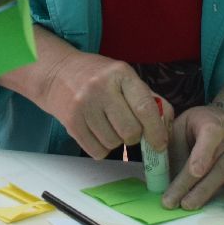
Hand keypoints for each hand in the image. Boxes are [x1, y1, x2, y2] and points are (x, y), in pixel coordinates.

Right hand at [36, 48, 168, 158]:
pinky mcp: (71, 122)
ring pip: (113, 144)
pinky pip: (97, 151)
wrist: (57, 73)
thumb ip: (149, 99)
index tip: (160, 144)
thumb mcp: (124, 77)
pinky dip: (102, 148)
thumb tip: (166, 128)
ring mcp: (84, 105)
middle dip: (135, 137)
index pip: (144, 107)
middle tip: (129, 130)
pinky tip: (98, 132)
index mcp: (121, 73)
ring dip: (117, 142)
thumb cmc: (98, 76)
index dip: (156, 131)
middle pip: (130, 131)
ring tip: (109, 126)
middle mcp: (101, 87)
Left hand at [165, 104, 223, 208]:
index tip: (194, 172)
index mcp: (212, 123)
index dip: (202, 154)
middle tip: (172, 200)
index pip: (210, 135)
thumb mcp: (181, 126)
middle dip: (191, 184)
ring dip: (206, 192)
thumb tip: (160, 177)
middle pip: (213, 163)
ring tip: (189, 205)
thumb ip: (173, 147)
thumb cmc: (198, 126)